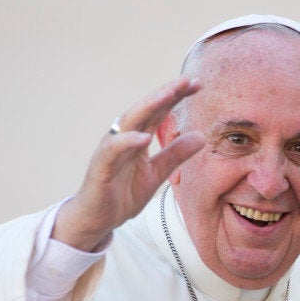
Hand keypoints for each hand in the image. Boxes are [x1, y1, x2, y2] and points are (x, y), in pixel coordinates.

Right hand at [52, 77, 204, 250]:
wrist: (98, 220)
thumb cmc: (122, 194)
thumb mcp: (157, 173)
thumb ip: (175, 155)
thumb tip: (201, 137)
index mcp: (137, 138)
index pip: (158, 111)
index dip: (176, 96)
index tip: (198, 84)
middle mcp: (123, 138)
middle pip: (145, 109)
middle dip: (165, 93)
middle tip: (187, 80)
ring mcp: (110, 151)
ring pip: (128, 123)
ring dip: (148, 107)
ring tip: (168, 95)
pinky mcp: (101, 168)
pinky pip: (113, 152)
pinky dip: (127, 142)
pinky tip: (144, 137)